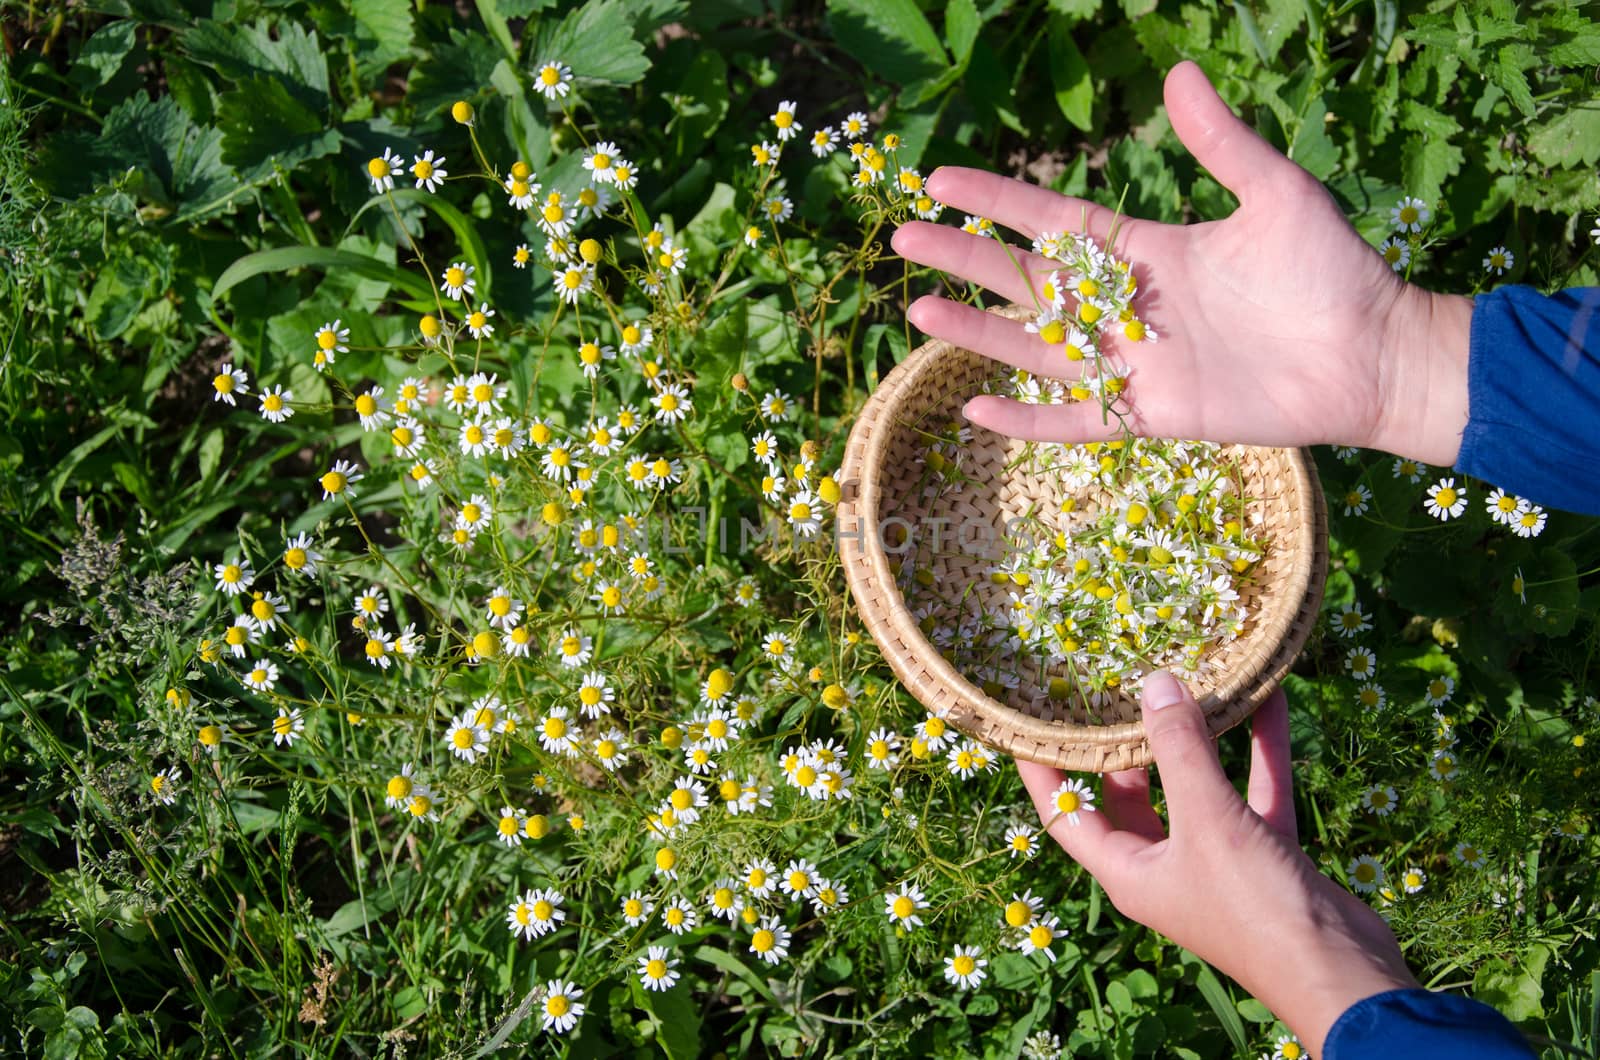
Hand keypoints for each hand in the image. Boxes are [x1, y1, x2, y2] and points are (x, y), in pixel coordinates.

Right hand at [890, 61, 1472, 467]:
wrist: (1371, 356)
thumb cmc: (1330, 271)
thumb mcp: (1276, 192)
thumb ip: (1221, 142)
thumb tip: (1178, 72)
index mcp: (1145, 249)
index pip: (1051, 219)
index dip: (997, 200)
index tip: (940, 179)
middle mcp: (1125, 304)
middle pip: (1025, 279)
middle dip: (964, 259)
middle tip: (902, 238)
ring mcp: (1133, 362)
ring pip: (1035, 347)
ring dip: (978, 331)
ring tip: (918, 311)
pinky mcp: (1150, 413)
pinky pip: (1075, 420)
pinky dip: (1028, 418)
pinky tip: (974, 410)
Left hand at [1017, 672, 1417, 1056]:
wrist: (1343, 974)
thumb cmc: (1255, 907)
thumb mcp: (1207, 821)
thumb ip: (1180, 750)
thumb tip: (1154, 684)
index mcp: (1127, 870)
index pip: (1064, 813)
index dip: (1043, 767)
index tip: (1027, 716)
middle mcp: (1163, 864)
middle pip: (1129, 791)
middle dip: (1125, 739)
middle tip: (1112, 680)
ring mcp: (1216, 859)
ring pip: (1197, 784)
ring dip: (1198, 735)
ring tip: (1188, 675)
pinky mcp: (1264, 851)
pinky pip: (1254, 788)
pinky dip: (1259, 747)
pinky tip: (1266, 695)